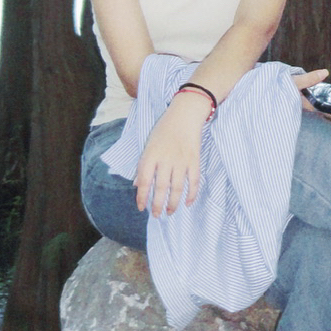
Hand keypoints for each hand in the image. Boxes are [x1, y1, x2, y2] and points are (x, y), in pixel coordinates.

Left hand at [135, 95, 206, 214]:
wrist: (184, 115)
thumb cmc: (164, 129)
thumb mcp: (148, 144)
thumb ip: (143, 165)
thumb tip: (136, 184)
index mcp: (151, 155)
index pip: (144, 180)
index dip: (142, 196)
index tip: (141, 207)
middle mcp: (165, 160)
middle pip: (160, 188)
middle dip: (157, 204)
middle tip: (156, 215)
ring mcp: (181, 161)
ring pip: (177, 188)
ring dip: (173, 203)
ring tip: (169, 212)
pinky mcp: (194, 160)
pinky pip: (194, 181)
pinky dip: (191, 194)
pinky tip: (188, 203)